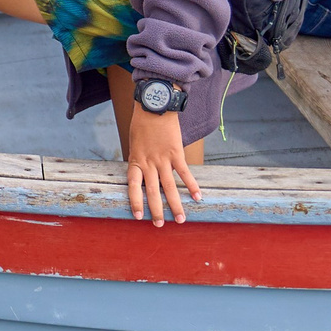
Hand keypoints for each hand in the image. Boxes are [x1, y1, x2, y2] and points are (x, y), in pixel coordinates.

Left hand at [123, 108, 201, 226]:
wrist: (155, 104)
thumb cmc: (143, 122)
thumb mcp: (135, 143)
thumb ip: (140, 159)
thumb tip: (144, 173)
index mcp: (136, 160)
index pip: (133, 186)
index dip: (135, 202)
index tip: (138, 216)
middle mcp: (149, 163)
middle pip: (152, 192)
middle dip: (157, 210)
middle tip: (160, 225)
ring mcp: (163, 159)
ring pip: (169, 187)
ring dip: (175, 204)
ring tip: (181, 219)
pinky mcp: (176, 152)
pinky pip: (184, 172)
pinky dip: (191, 185)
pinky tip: (198, 197)